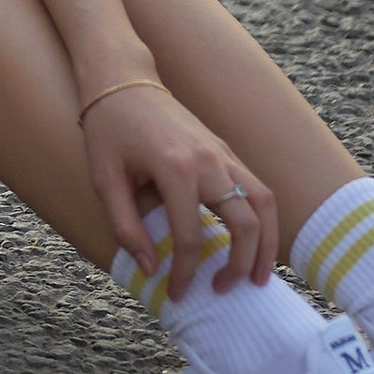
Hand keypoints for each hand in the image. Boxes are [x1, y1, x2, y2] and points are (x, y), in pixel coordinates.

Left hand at [81, 79, 276, 293]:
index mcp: (175, 169)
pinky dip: (263, 219)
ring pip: (262, 203)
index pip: (190, 236)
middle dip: (239, 265)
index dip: (185, 273)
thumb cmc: (108, 130)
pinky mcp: (226, 149)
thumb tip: (151, 270)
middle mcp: (207, 160)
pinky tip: (256, 242)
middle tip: (223, 291)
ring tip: (259, 277)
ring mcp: (222, 152)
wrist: (122, 80)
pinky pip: (257, 187)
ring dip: (267, 244)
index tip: (177, 293)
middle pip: (245, 223)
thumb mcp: (105, 181)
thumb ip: (126, 228)